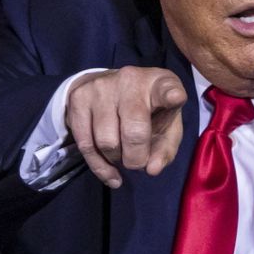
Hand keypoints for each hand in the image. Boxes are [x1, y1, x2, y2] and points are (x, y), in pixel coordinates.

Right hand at [65, 67, 186, 188]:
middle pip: (134, 132)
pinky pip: (85, 145)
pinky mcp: (79, 98)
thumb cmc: (148, 111)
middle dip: (136, 159)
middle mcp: (130, 80)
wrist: (109, 87)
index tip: (175, 98)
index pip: (167, 89)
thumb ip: (164, 149)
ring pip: (107, 143)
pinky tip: (110, 173)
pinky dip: (99, 166)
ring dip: (116, 160)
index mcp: (159, 84)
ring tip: (122, 155)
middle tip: (138, 162)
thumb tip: (151, 169)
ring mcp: (101, 87)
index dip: (172, 96)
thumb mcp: (166, 127)